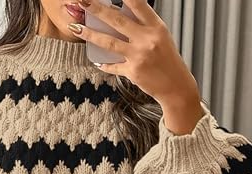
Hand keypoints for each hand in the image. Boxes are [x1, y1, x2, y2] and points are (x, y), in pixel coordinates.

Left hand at [69, 0, 200, 108]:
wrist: (176, 87)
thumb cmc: (168, 61)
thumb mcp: (161, 37)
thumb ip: (143, 26)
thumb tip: (122, 15)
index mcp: (156, 27)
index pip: (137, 3)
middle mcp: (147, 39)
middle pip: (116, 20)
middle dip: (96, 9)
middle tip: (82, 0)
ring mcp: (139, 56)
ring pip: (108, 42)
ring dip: (89, 34)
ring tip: (75, 28)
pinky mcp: (133, 72)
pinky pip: (113, 66)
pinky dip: (104, 64)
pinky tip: (97, 62)